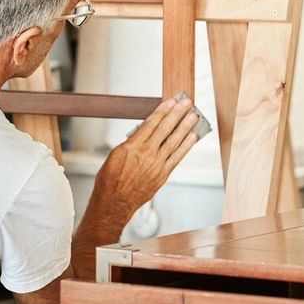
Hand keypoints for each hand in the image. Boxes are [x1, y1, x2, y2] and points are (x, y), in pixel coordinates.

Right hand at [94, 95, 199, 219]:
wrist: (114, 202)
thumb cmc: (110, 181)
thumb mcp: (115, 155)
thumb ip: (131, 143)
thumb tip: (142, 133)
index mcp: (132, 146)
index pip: (151, 123)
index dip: (163, 110)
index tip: (171, 101)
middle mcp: (146, 153)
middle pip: (165, 128)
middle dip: (177, 113)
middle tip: (186, 103)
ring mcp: (156, 164)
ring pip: (174, 141)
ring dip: (185, 127)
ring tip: (193, 116)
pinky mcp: (162, 174)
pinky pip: (177, 157)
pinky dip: (186, 146)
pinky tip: (192, 137)